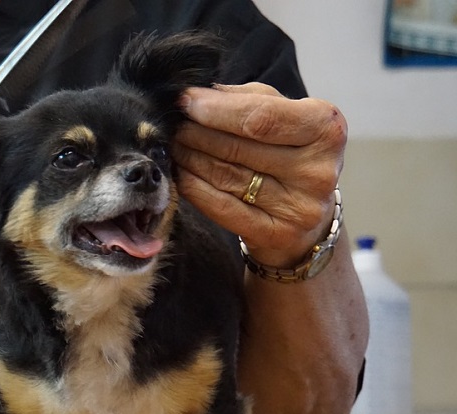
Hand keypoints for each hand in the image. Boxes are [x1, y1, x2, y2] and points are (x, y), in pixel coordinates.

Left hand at [173, 84, 347, 268]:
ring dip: (190, 159)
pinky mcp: (279, 235)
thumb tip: (197, 92)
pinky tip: (179, 175)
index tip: (185, 102)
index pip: (262, 117)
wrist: (307, 213)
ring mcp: (301, 207)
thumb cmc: (289, 152)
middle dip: (197, 133)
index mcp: (326, 129)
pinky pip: (223, 208)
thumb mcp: (280, 115)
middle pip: (239, 148)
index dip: (217, 110)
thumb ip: (245, 100)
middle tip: (173, 125)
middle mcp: (319, 170)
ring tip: (172, 146)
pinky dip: (195, 188)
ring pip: (227, 176)